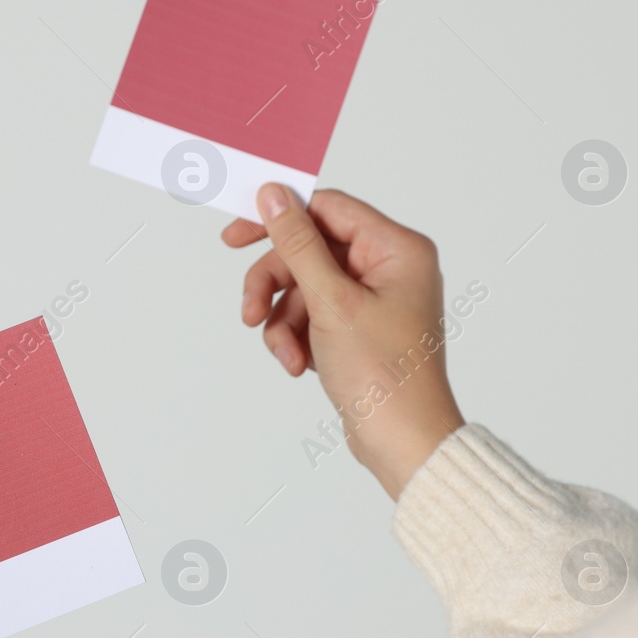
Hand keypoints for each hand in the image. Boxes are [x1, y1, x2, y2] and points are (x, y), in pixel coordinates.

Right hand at [222, 184, 464, 498]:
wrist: (402, 442)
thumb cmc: (384, 375)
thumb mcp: (331, 302)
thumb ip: (298, 244)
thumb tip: (273, 195)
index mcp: (397, 249)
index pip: (327, 209)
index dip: (278, 219)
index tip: (235, 236)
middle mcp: (390, 268)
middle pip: (309, 252)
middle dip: (275, 286)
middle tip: (249, 312)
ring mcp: (374, 300)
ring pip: (304, 288)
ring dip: (283, 321)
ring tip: (286, 355)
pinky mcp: (359, 329)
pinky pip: (312, 316)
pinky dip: (297, 339)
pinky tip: (299, 365)